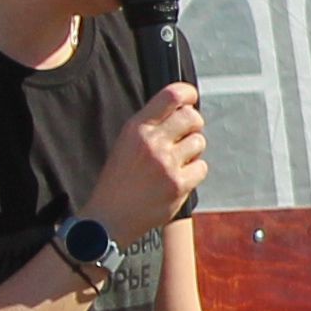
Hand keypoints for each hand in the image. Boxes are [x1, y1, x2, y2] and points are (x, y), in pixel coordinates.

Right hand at [91, 83, 207, 238]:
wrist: (109, 217)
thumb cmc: (118, 180)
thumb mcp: (125, 143)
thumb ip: (151, 126)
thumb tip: (183, 109)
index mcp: (137, 128)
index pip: (170, 96)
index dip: (187, 93)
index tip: (191, 98)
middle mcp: (152, 142)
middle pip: (192, 117)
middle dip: (194, 124)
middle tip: (186, 135)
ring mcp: (167, 164)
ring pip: (199, 142)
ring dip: (192, 150)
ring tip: (176, 161)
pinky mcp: (178, 185)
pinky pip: (201, 167)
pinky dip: (194, 172)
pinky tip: (178, 178)